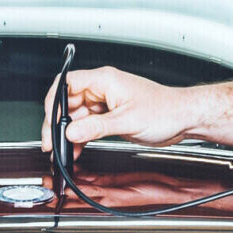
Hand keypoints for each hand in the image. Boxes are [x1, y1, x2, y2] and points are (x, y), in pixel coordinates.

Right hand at [41, 65, 197, 152]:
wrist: (183, 118)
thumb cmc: (164, 110)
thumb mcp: (127, 120)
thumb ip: (96, 127)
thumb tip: (71, 132)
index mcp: (104, 80)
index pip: (66, 83)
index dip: (53, 101)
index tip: (50, 120)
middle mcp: (102, 89)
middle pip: (67, 102)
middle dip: (57, 123)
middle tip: (52, 142)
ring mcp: (105, 103)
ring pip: (76, 116)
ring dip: (68, 134)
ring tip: (63, 151)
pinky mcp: (110, 116)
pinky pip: (87, 125)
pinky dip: (80, 137)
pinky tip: (76, 150)